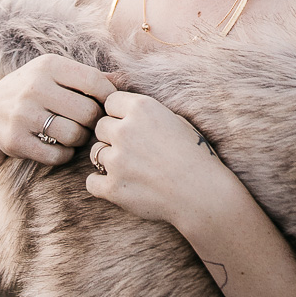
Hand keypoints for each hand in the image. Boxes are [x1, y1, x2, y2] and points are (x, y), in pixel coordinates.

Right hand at [0, 54, 117, 169]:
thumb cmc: (35, 91)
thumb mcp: (56, 75)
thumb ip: (89, 77)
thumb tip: (125, 79)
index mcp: (48, 65)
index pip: (95, 82)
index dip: (108, 98)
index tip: (107, 107)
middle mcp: (34, 86)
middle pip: (88, 112)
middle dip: (93, 123)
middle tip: (88, 126)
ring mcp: (22, 113)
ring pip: (73, 135)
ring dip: (79, 141)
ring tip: (74, 136)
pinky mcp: (15, 140)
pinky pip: (56, 155)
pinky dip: (63, 156)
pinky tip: (59, 148)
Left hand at [85, 92, 230, 224]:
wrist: (204, 194)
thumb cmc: (194, 154)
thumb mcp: (174, 119)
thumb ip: (144, 111)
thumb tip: (118, 102)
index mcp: (141, 108)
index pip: (110, 102)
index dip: (120, 115)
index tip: (133, 128)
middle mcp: (125, 130)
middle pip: (100, 127)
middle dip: (113, 137)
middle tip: (134, 151)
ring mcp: (117, 160)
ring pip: (95, 153)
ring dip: (109, 160)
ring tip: (132, 169)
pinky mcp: (113, 188)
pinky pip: (91, 182)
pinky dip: (102, 185)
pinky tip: (121, 185)